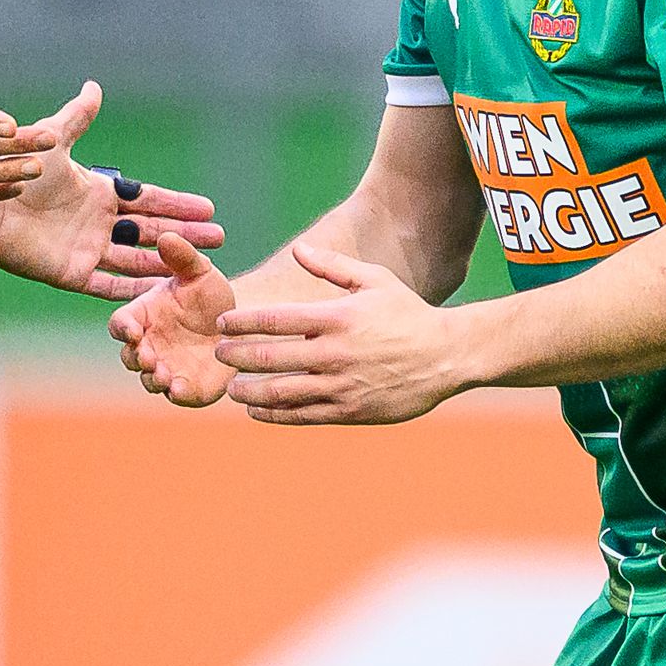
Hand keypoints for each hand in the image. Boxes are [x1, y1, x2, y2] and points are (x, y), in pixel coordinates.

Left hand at [0, 116, 225, 301]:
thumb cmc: (15, 171)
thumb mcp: (52, 140)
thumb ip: (77, 119)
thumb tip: (94, 87)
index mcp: (98, 193)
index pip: (147, 200)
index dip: (176, 204)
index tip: (207, 208)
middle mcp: (97, 223)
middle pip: (151, 231)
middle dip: (184, 235)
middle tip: (218, 238)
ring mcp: (87, 250)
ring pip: (137, 259)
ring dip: (167, 263)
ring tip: (199, 268)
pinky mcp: (72, 273)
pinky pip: (109, 285)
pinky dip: (135, 291)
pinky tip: (161, 293)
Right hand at [111, 230, 237, 406]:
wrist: (239, 324)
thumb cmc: (209, 295)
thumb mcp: (199, 271)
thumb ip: (182, 257)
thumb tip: (167, 236)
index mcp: (144, 315)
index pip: (121, 324)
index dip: (123, 328)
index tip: (133, 330)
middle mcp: (149, 344)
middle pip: (130, 357)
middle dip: (137, 358)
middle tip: (148, 357)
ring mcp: (166, 368)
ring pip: (149, 380)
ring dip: (153, 379)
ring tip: (164, 375)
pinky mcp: (188, 388)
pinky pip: (177, 395)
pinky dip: (176, 394)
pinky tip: (181, 389)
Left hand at [215, 240, 471, 426]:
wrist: (447, 357)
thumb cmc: (408, 314)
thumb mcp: (375, 281)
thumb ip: (333, 267)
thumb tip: (298, 249)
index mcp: (337, 318)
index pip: (275, 319)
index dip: (242, 321)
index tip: (222, 323)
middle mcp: (335, 353)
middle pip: (269, 357)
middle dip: (236, 356)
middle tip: (218, 353)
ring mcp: (341, 386)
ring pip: (280, 392)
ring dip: (248, 391)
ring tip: (231, 388)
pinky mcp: (349, 412)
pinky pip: (301, 416)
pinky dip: (273, 415)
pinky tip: (256, 411)